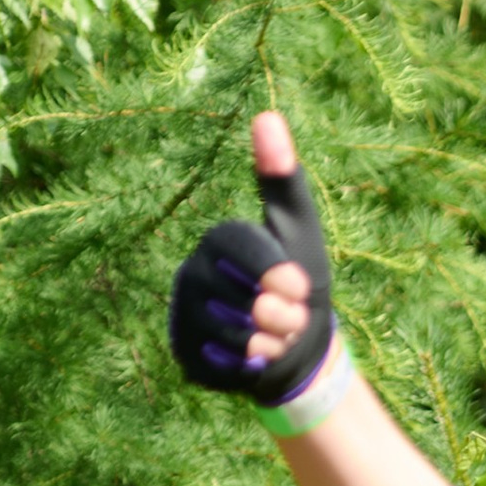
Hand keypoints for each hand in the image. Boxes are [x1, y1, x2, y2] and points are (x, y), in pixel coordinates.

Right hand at [168, 110, 335, 408]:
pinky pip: (223, 366)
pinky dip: (252, 370)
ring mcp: (185, 318)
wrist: (295, 351)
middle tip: (292, 320)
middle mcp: (191, 274)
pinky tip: (257, 363)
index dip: (279, 274)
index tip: (300, 288)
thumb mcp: (298, 231)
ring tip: (277, 340)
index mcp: (218, 241)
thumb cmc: (299, 285)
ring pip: (236, 337)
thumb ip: (283, 179)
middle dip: (284, 317)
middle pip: (245, 300)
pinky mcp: (187, 357)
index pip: (245, 253)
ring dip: (272, 345)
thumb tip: (267, 115)